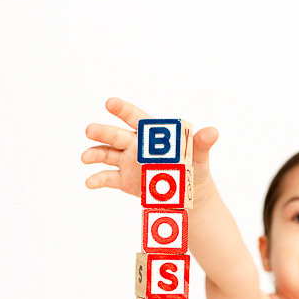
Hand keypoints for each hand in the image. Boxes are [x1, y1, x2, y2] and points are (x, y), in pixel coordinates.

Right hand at [82, 97, 218, 197]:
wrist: (187, 195)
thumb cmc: (194, 169)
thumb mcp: (199, 157)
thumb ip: (201, 144)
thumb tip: (213, 132)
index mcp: (152, 134)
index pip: (136, 118)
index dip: (123, 109)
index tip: (110, 102)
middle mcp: (135, 145)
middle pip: (116, 135)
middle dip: (103, 132)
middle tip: (89, 129)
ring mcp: (127, 162)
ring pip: (107, 154)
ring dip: (94, 154)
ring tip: (85, 157)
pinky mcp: (123, 180)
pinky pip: (107, 178)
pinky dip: (97, 179)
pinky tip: (89, 182)